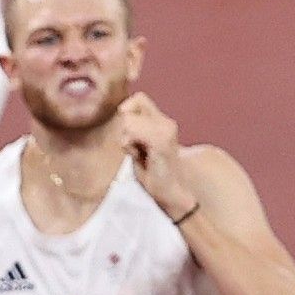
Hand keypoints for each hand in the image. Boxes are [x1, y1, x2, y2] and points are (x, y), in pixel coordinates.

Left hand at [117, 93, 197, 217]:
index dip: (128, 111)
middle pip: (129, 108)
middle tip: (138, 150)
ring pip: (127, 120)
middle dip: (125, 130)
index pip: (139, 98)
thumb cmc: (155, 175)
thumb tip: (122, 111)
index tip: (132, 135)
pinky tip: (140, 158)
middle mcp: (167, 123)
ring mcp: (166, 131)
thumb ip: (134, 127)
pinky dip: (129, 146)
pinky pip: (132, 132)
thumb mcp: (140, 145)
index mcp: (163, 122)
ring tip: (141, 156)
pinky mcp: (161, 142)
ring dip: (127, 140)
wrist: (172, 196)